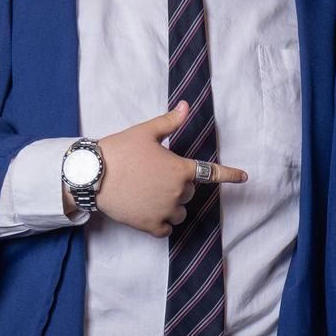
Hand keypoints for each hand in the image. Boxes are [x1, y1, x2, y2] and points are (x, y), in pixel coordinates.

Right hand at [84, 102, 247, 236]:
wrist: (90, 175)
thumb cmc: (119, 150)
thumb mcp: (146, 132)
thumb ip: (170, 122)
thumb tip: (186, 105)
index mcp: (181, 169)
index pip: (212, 172)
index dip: (230, 175)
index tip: (245, 178)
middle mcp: (177, 191)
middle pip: (189, 192)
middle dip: (178, 185)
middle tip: (154, 175)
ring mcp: (164, 210)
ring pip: (180, 212)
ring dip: (172, 205)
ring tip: (149, 194)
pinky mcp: (149, 225)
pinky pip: (166, 230)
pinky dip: (162, 224)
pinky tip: (150, 213)